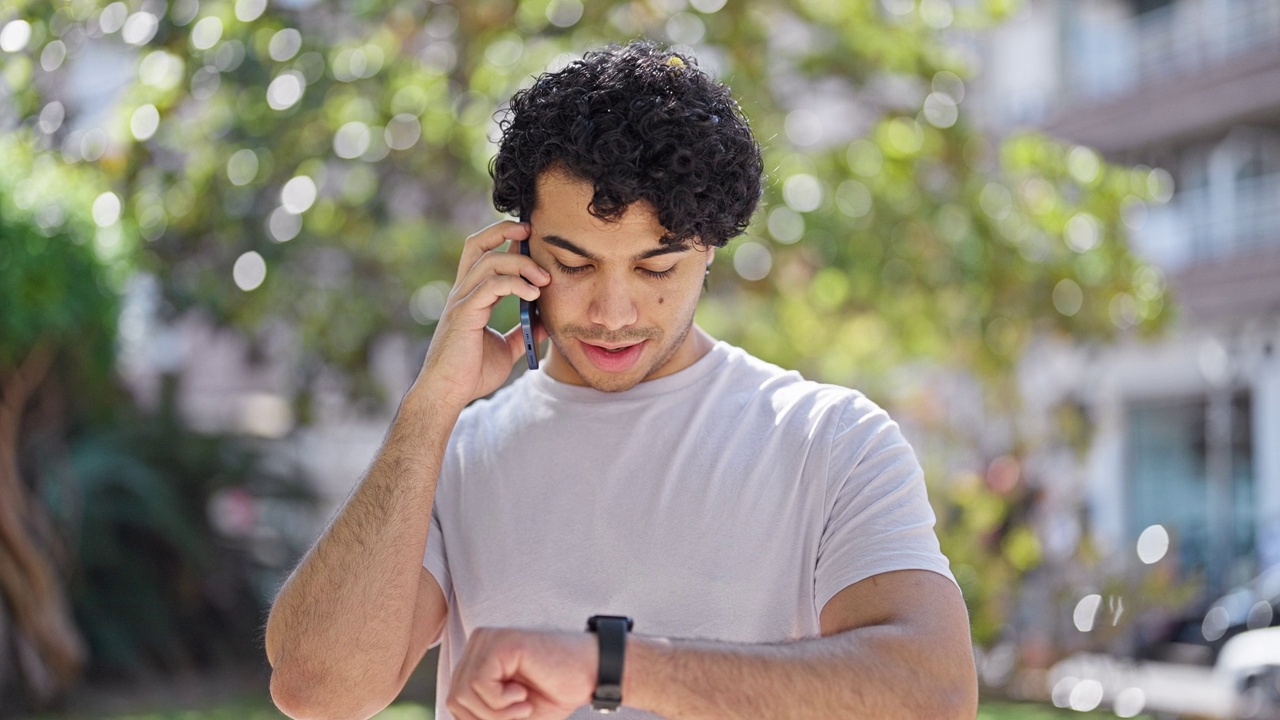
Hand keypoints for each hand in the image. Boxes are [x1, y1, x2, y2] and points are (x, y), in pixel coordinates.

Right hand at [414, 221, 549, 411]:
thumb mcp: (507, 349)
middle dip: (504, 230)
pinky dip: (515, 284)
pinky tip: (534, 294)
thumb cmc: (471, 373)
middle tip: (531, 231)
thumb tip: (547, 321)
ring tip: (545, 278)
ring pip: (489, 262)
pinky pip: (490, 286)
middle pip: (478, 245)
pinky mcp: (464, 314)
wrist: (449, 394)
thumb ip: (524, 332)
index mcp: (471, 296)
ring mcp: (462, 301)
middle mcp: (463, 292)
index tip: (528, 236)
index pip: (483, 253)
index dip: (503, 238)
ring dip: (521, 264)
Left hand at [447, 627, 595, 719]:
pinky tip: (523, 696)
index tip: (512, 717)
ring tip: (523, 706)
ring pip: (463, 692)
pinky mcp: (502, 642)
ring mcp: (489, 639)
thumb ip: (483, 715)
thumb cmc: (554, 692)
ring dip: (496, 713)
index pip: (454, 699)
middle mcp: (479, 643)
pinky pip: (479, 683)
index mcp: (478, 658)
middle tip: (520, 714)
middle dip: (486, 718)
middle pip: (455, 697)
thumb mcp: (510, 713)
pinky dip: (501, 702)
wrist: (591, 675)